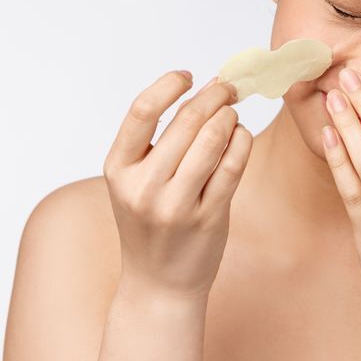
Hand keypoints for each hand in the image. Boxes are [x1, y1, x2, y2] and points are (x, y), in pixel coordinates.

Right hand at [103, 70, 250, 300]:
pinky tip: (240, 137)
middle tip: (227, 87)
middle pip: (186, 121)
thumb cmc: (150, 224)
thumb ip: (159, 142)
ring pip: (213, 139)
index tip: (188, 76)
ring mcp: (176, 205)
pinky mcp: (208, 218)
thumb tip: (202, 90)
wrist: (158, 284)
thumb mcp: (136, 182)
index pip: (141, 111)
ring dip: (229, 117)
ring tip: (232, 113)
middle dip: (213, 96)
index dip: (168, 85)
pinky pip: (233, 166)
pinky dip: (242, 141)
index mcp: (118, 170)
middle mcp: (143, 187)